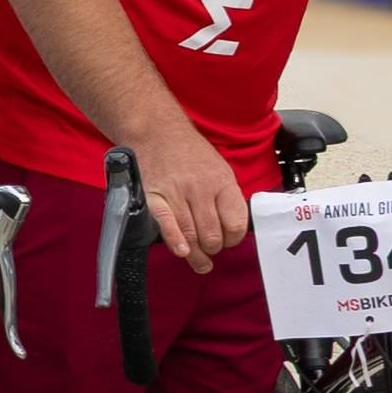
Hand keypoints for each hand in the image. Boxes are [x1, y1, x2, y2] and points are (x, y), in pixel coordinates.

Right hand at [129, 127, 245, 269]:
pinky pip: (167, 224)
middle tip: (210, 251)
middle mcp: (202, 188)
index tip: (228, 242)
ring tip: (199, 261)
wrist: (158, 131)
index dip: (233, 240)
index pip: (235, 223)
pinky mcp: (155, 196)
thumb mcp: (219, 168)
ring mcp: (177, 193)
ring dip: (196, 254)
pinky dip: (175, 241)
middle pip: (213, 235)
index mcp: (222, 182)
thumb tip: (231, 229)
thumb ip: (226, 197)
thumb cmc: (190, 153)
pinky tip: (182, 252)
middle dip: (213, 249)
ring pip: (191, 235)